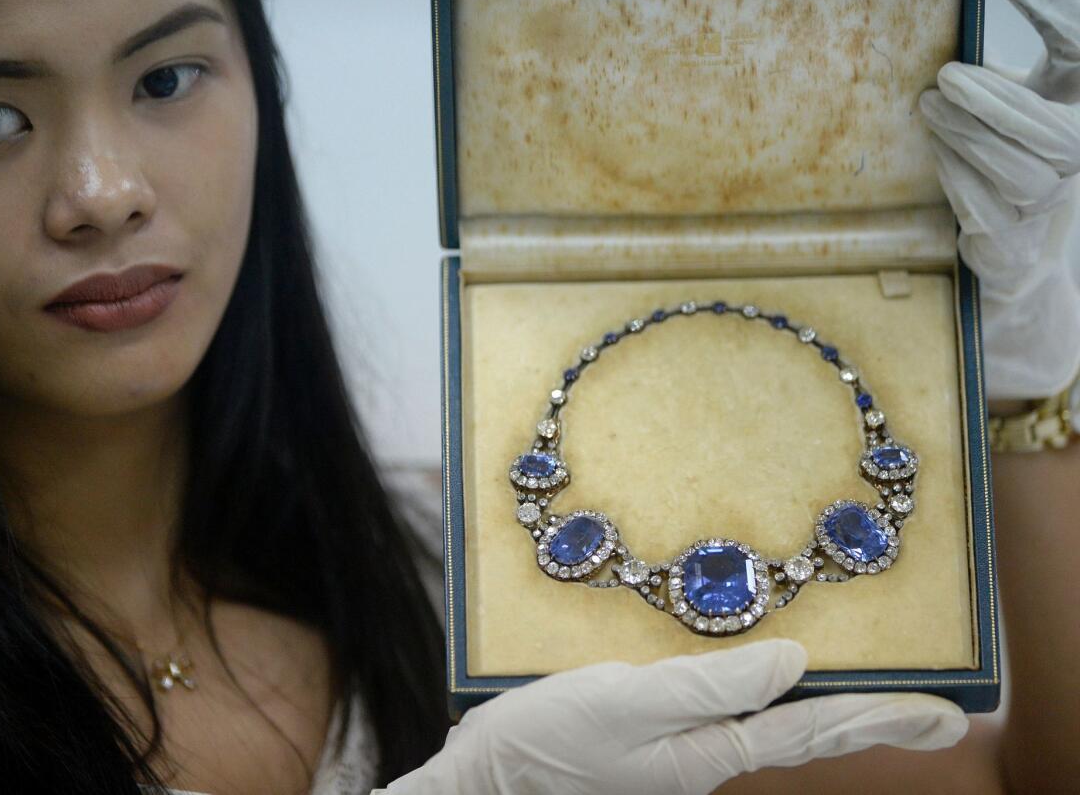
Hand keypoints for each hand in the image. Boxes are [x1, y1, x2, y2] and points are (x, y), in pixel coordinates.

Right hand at [381, 639, 966, 794]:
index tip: (945, 713)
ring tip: (877, 698)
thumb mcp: (628, 701)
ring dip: (834, 713)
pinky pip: (737, 714)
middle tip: (936, 712)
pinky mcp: (657, 735)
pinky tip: (774, 684)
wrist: (491, 773)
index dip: (880, 716)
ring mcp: (683, 749)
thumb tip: (793, 662)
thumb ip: (710, 683)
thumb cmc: (551, 738)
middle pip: (808, 735)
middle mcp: (708, 755)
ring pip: (778, 727)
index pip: (813, 730)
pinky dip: (777, 701)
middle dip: (874, 721)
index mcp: (709, 751)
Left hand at [917, 0, 1079, 400]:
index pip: (1079, 67)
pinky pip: (985, 208)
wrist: (1008, 253)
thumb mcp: (1014, 110)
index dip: (1059, 31)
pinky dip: (957, 174)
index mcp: (1075, 125)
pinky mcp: (1009, 243)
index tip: (1030, 1)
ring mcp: (1045, 207)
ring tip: (929, 107)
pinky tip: (935, 149)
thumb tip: (987, 15)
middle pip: (1050, 135)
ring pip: (1017, 172)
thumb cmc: (1003, 164)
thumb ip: (1004, 77)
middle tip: (945, 77)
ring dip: (968, 136)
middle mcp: (1073, 167)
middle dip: (994, 102)